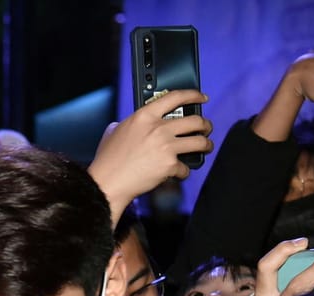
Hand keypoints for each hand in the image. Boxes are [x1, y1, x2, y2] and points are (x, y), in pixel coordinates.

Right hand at [88, 90, 212, 221]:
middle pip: (195, 120)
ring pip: (200, 142)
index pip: (175, 97)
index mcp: (144, 117)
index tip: (201, 97)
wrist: (108, 183)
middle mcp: (158, 129)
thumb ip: (125, 125)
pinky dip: (183, 171)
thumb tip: (129, 125)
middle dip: (205, 124)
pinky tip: (177, 173)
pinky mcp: (169, 165)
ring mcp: (166, 147)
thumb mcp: (112, 133)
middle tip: (205, 128)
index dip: (193, 95)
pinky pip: (185, 167)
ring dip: (206, 144)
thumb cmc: (107, 161)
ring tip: (205, 147)